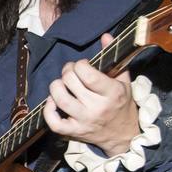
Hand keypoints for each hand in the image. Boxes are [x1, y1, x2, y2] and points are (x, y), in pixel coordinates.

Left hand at [43, 33, 139, 155]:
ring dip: (56, 86)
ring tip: (61, 83)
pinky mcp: (74, 132)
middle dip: (67, 71)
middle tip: (70, 71)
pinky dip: (48, 110)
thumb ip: (113, 57)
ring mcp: (84, 121)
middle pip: (71, 83)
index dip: (79, 65)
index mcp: (112, 93)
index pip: (88, 75)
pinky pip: (54, 123)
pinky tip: (52, 101)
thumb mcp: (123, 80)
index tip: (82, 65)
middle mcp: (98, 108)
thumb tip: (105, 36)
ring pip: (60, 99)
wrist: (123, 135)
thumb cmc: (121, 103)